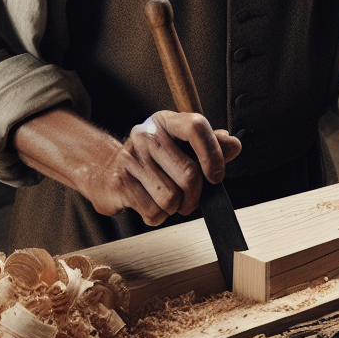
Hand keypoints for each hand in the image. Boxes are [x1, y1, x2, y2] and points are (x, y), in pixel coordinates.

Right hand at [83, 111, 241, 225]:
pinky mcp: (119, 183)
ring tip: (169, 200)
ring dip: (176, 208)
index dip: (213, 155)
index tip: (216, 176)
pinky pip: (153, 211)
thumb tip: (233, 145)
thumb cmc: (154, 160)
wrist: (105, 170)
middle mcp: (147, 135)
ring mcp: (130, 159)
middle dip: (196, 196)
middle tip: (192, 200)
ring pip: (171, 198)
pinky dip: (158, 216)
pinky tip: (152, 204)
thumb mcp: (183, 145)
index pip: (196, 127)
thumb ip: (212, 144)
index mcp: (167, 121)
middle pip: (189, 174)